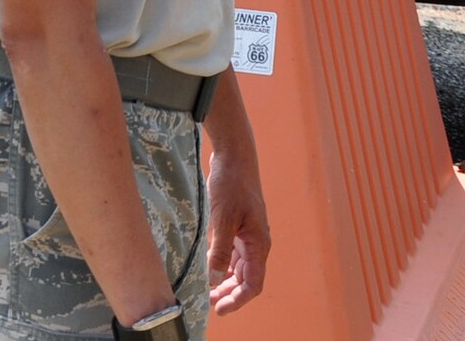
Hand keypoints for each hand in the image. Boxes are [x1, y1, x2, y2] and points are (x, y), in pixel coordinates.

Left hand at [205, 148, 271, 315]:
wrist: (234, 156)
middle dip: (228, 294)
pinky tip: (207, 269)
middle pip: (245, 279)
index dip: (237, 300)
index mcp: (258, 244)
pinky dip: (221, 265)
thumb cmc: (231, 184)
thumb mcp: (223, 218)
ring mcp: (247, 234)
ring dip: (224, 281)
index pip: (252, 283)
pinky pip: (232, 254)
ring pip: (238, 268)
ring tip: (205, 291)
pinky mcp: (238, 226)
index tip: (218, 309)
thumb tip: (212, 279)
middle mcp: (256, 243)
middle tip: (207, 303)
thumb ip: (220, 250)